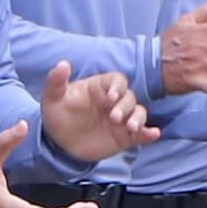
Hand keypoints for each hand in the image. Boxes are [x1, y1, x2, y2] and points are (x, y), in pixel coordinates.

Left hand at [38, 62, 155, 166]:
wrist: (59, 144)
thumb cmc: (58, 115)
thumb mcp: (52, 98)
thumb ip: (56, 81)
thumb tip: (62, 64)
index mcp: (100, 88)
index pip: (117, 80)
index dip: (117, 87)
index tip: (110, 97)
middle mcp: (114, 101)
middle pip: (129, 97)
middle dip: (124, 106)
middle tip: (113, 117)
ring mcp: (122, 119)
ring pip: (139, 113)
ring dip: (138, 118)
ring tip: (130, 127)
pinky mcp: (126, 137)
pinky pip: (142, 133)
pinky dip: (150, 133)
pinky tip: (154, 134)